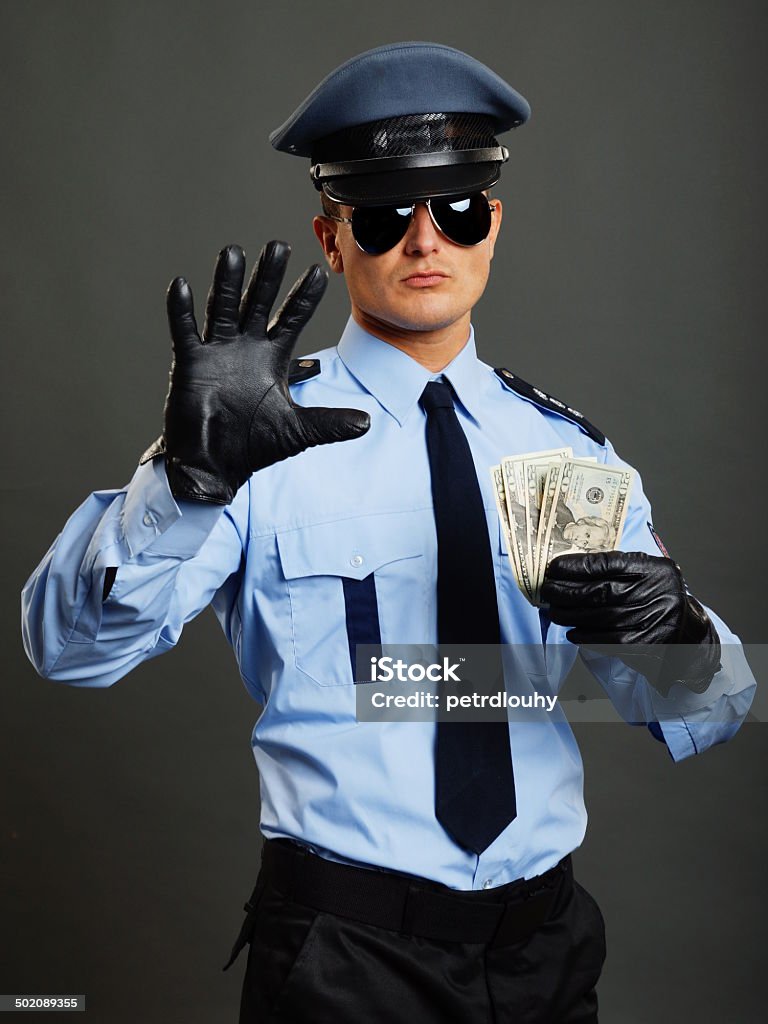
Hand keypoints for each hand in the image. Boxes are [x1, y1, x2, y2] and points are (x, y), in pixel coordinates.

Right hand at [141, 241, 370, 503]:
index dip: (304, 297)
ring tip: (232, 252)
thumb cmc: (255, 445)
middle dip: (269, 276)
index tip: (320, 272)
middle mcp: (246, 348)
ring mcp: (217, 352)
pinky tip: (182, 286)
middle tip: (279, 246)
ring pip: (222, 307)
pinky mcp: (190, 363)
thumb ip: (331, 423)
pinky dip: (181, 310)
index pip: (292, 319)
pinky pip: (185, 331)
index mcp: (273, 358)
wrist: (217, 465)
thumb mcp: (298, 431)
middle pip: (259, 303)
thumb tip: (368, 422)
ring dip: (227, 282)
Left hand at [540, 551, 719, 694]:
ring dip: (571, 615)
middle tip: (547, 591)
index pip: (609, 563)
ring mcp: (653, 619)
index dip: (577, 566)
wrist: (689, 632)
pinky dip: (585, 636)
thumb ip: (616, 569)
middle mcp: (656, 592)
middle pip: (601, 591)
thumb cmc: (657, 598)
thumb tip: (570, 570)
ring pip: (601, 617)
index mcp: (654, 569)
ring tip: (554, 611)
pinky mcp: (647, 644)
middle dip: (567, 591)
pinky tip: (572, 632)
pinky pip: (608, 640)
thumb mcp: (645, 574)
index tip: (553, 568)